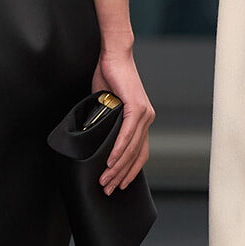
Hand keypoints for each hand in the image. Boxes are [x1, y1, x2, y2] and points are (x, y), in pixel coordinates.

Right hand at [92, 47, 154, 193]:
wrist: (112, 56)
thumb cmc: (108, 78)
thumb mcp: (107, 107)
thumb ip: (108, 124)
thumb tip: (98, 141)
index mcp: (142, 120)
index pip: (139, 152)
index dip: (130, 171)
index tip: (119, 185)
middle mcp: (147, 118)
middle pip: (136, 155)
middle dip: (121, 175)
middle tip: (108, 189)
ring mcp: (144, 113)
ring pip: (132, 148)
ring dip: (118, 166)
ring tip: (105, 180)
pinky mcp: (136, 106)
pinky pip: (128, 134)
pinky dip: (119, 149)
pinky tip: (111, 161)